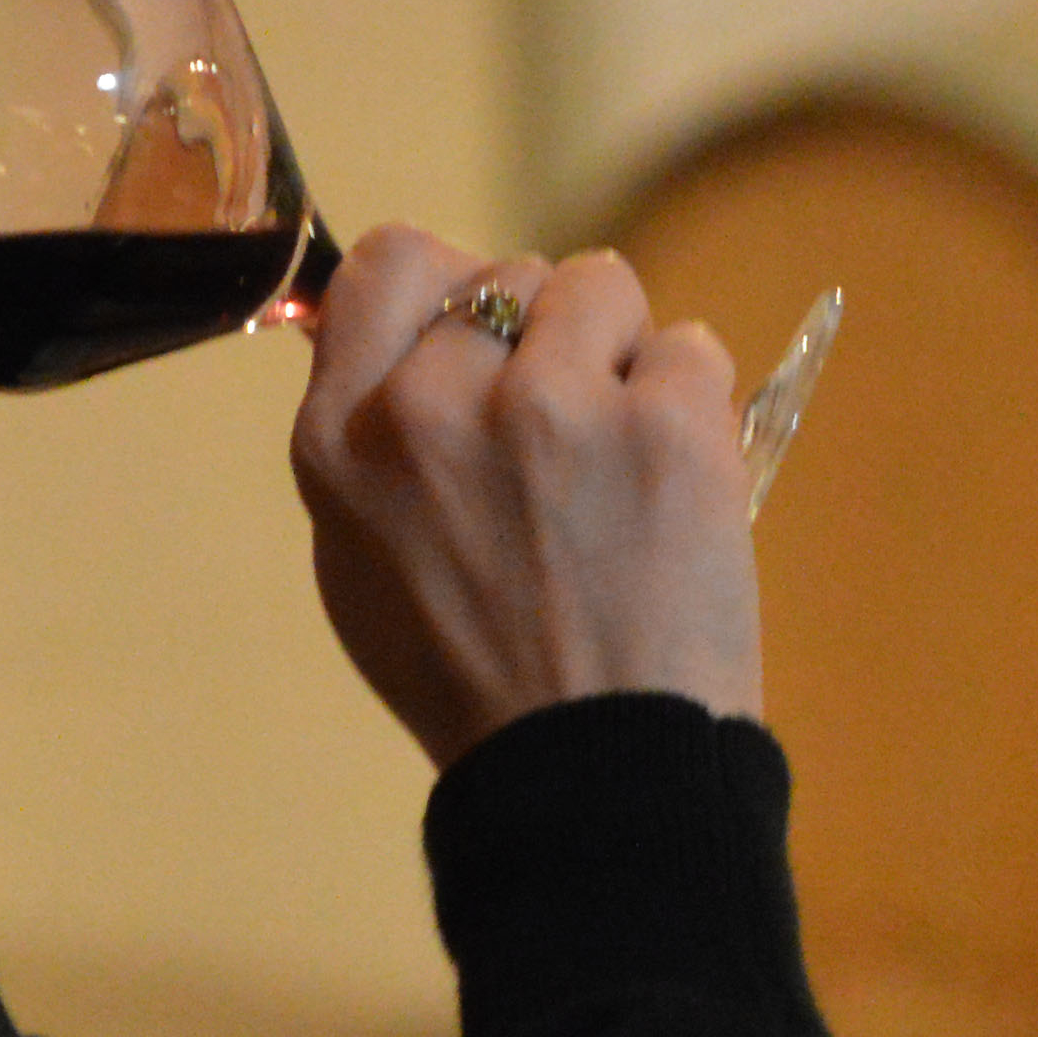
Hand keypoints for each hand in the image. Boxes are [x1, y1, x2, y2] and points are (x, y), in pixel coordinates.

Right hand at [290, 225, 764, 768]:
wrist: (594, 773)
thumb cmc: (480, 682)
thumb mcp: (363, 563)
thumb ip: (374, 436)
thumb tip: (417, 336)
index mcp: (342, 440)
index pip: (390, 263)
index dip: (451, 284)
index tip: (489, 338)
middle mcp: (431, 407)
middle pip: (512, 275)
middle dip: (550, 341)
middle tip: (568, 454)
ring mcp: (549, 408)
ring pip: (603, 288)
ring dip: (625, 358)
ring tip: (622, 467)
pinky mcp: (662, 427)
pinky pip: (692, 349)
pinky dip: (695, 409)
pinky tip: (672, 494)